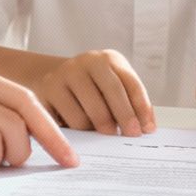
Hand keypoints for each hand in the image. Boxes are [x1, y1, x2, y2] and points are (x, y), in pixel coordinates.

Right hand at [29, 49, 155, 134]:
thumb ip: (130, 103)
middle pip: (112, 91)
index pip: (130, 83)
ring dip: (100, 128)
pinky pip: (69, 120)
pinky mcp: (48, 90)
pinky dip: (81, 132)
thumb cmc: (91, 88)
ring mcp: (65, 74)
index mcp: (108, 60)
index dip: (141, 107)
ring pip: (89, 111)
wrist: (53, 79)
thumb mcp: (113, 87)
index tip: (147, 129)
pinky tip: (85, 133)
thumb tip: (146, 127)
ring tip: (104, 136)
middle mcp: (87, 61)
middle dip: (125, 117)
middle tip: (130, 135)